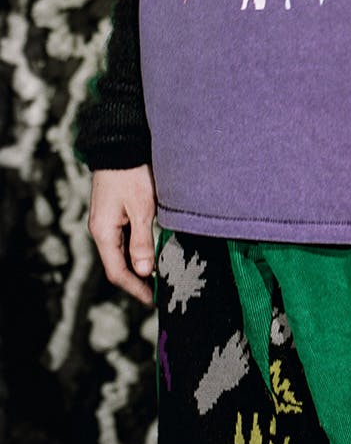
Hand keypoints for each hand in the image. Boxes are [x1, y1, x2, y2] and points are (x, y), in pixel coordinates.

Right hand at [88, 165, 156, 305]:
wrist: (120, 145)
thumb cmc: (132, 174)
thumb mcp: (141, 208)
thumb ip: (141, 240)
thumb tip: (142, 271)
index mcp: (104, 232)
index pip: (117, 271)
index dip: (134, 288)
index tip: (151, 299)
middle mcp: (101, 229)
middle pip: (117, 264)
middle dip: (136, 280)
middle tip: (157, 291)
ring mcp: (106, 221)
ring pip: (120, 252)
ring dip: (136, 265)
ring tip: (156, 275)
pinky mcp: (113, 211)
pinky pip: (123, 238)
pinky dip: (135, 249)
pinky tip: (149, 252)